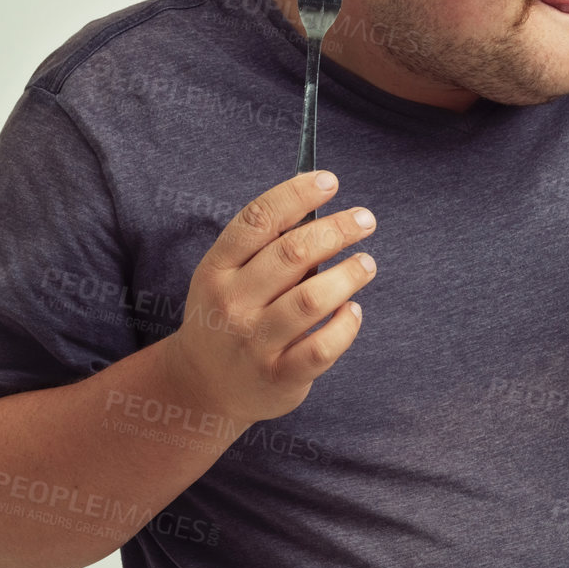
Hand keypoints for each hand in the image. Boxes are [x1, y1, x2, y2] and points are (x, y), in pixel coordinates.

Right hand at [160, 171, 377, 429]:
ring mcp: (254, 343)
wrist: (203, 386)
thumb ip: (264, 249)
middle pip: (291, 254)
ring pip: (311, 300)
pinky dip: (345, 325)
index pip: (257, 220)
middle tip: (365, 220)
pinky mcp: (279, 377)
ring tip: (366, 263)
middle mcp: (232, 303)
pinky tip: (352, 311)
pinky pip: (322, 348)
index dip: (296, 194)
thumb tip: (321, 208)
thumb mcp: (227, 277)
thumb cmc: (227, 317)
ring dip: (348, 275)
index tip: (329, 181)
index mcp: (217, 269)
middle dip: (336, 230)